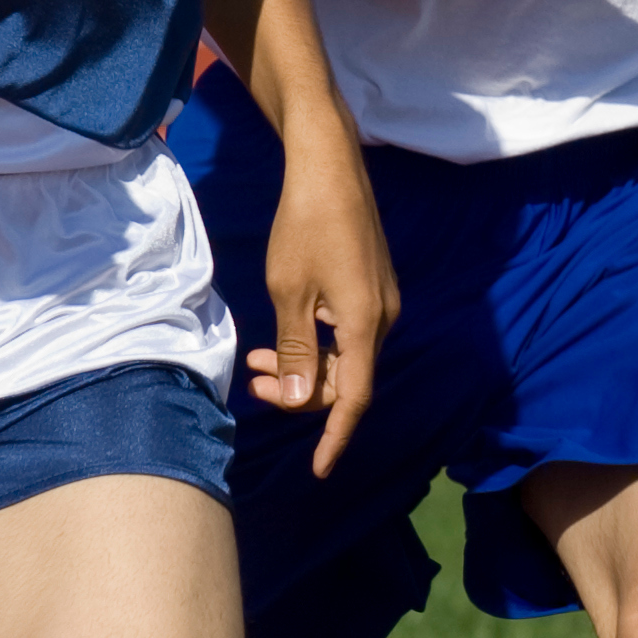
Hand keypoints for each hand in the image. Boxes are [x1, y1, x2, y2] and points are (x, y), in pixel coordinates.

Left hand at [245, 112, 399, 476]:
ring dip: (304, 365)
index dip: (334, 436)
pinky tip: (285, 332)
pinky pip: (348, 333)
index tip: (320, 469)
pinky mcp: (373, 287)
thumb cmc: (305, 226)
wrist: (330, 168)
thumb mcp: (290, 292)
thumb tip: (302, 400)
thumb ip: (297, 350)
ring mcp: (382, 302)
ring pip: (345, 356)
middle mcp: (384, 318)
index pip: (355, 397)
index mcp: (365, 324)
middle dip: (302, 391)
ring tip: (257, 360)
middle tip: (253, 381)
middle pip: (348, 379)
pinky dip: (316, 342)